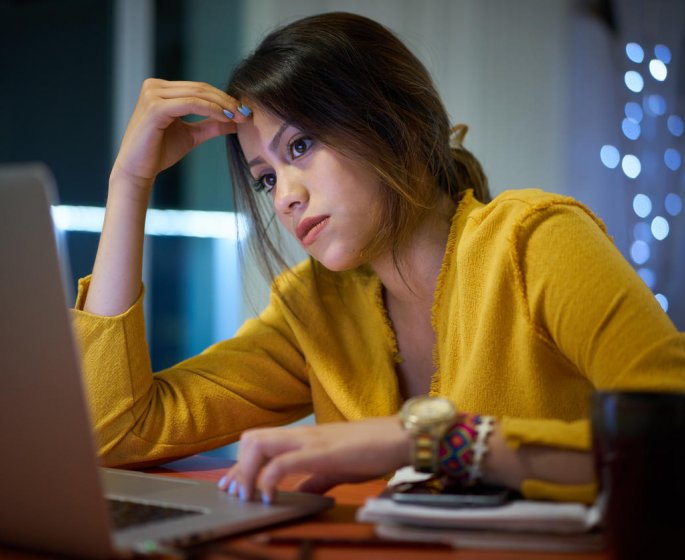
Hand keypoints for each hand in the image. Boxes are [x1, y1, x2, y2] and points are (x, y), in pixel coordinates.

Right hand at [111, 78, 248, 191]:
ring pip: (198, 94)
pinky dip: (212, 110)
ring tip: (240, 117)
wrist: (137, 170)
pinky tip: (226, 118)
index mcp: (161, 89)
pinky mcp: (154, 106)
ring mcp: (153, 94)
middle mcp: (154, 86)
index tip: (245, 112)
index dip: (224, 99)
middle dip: (227, 101)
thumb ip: (211, 124)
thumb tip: (236, 120)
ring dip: (223, 105)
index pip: (199, 89)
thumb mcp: (192, 135)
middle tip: (247, 113)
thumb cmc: (159, 152)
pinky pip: (191, 104)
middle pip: (201, 89)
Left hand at [218, 416, 410, 502]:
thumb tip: (298, 495)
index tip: (230, 485)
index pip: (259, 442)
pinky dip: (269, 479)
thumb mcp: (336, 468)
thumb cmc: (371, 451)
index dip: (239, 465)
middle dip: (237, 467)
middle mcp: (301, 435)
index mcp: (303, 438)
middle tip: (236, 493)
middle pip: (251, 439)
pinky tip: (270, 496)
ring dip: (246, 472)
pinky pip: (284, 462)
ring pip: (260, 445)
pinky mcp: (322, 452)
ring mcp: (310, 441)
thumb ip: (314, 480)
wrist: (400, 436)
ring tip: (249, 496)